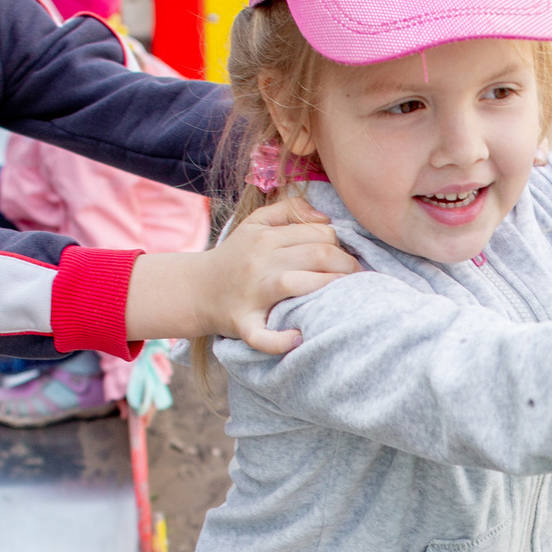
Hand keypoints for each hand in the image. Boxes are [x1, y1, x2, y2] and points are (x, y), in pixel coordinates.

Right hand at [128, 198, 358, 352]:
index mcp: (266, 237)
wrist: (195, 289)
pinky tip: (298, 338)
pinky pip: (262, 335)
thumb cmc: (235, 257)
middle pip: (316, 255)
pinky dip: (281, 340)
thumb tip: (325, 217)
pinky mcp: (242, 322)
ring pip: (295, 284)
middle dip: (346, 265)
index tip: (347, 258)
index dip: (341, 244)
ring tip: (344, 299)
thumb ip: (289, 211)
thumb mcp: (255, 223)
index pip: (319, 233)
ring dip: (328, 290)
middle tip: (356, 277)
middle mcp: (259, 262)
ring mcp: (251, 293)